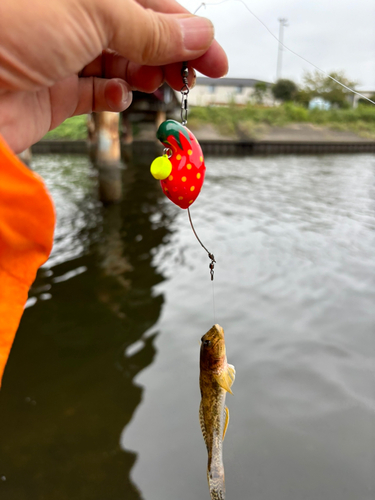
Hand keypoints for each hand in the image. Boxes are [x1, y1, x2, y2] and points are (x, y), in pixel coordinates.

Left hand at [0, 0, 227, 152]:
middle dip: (170, 53)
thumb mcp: (92, 12)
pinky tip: (119, 94)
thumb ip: (147, 26)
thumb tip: (197, 34)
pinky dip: (113, 94)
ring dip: (145, 72)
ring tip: (161, 83)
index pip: (146, 2)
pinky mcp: (53, 93)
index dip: (184, 27)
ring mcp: (61, 55)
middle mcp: (70, 17)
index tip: (212, 54)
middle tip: (196, 76)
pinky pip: (95, 92)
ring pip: (120, 62)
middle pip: (136, 32)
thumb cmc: (8, 30)